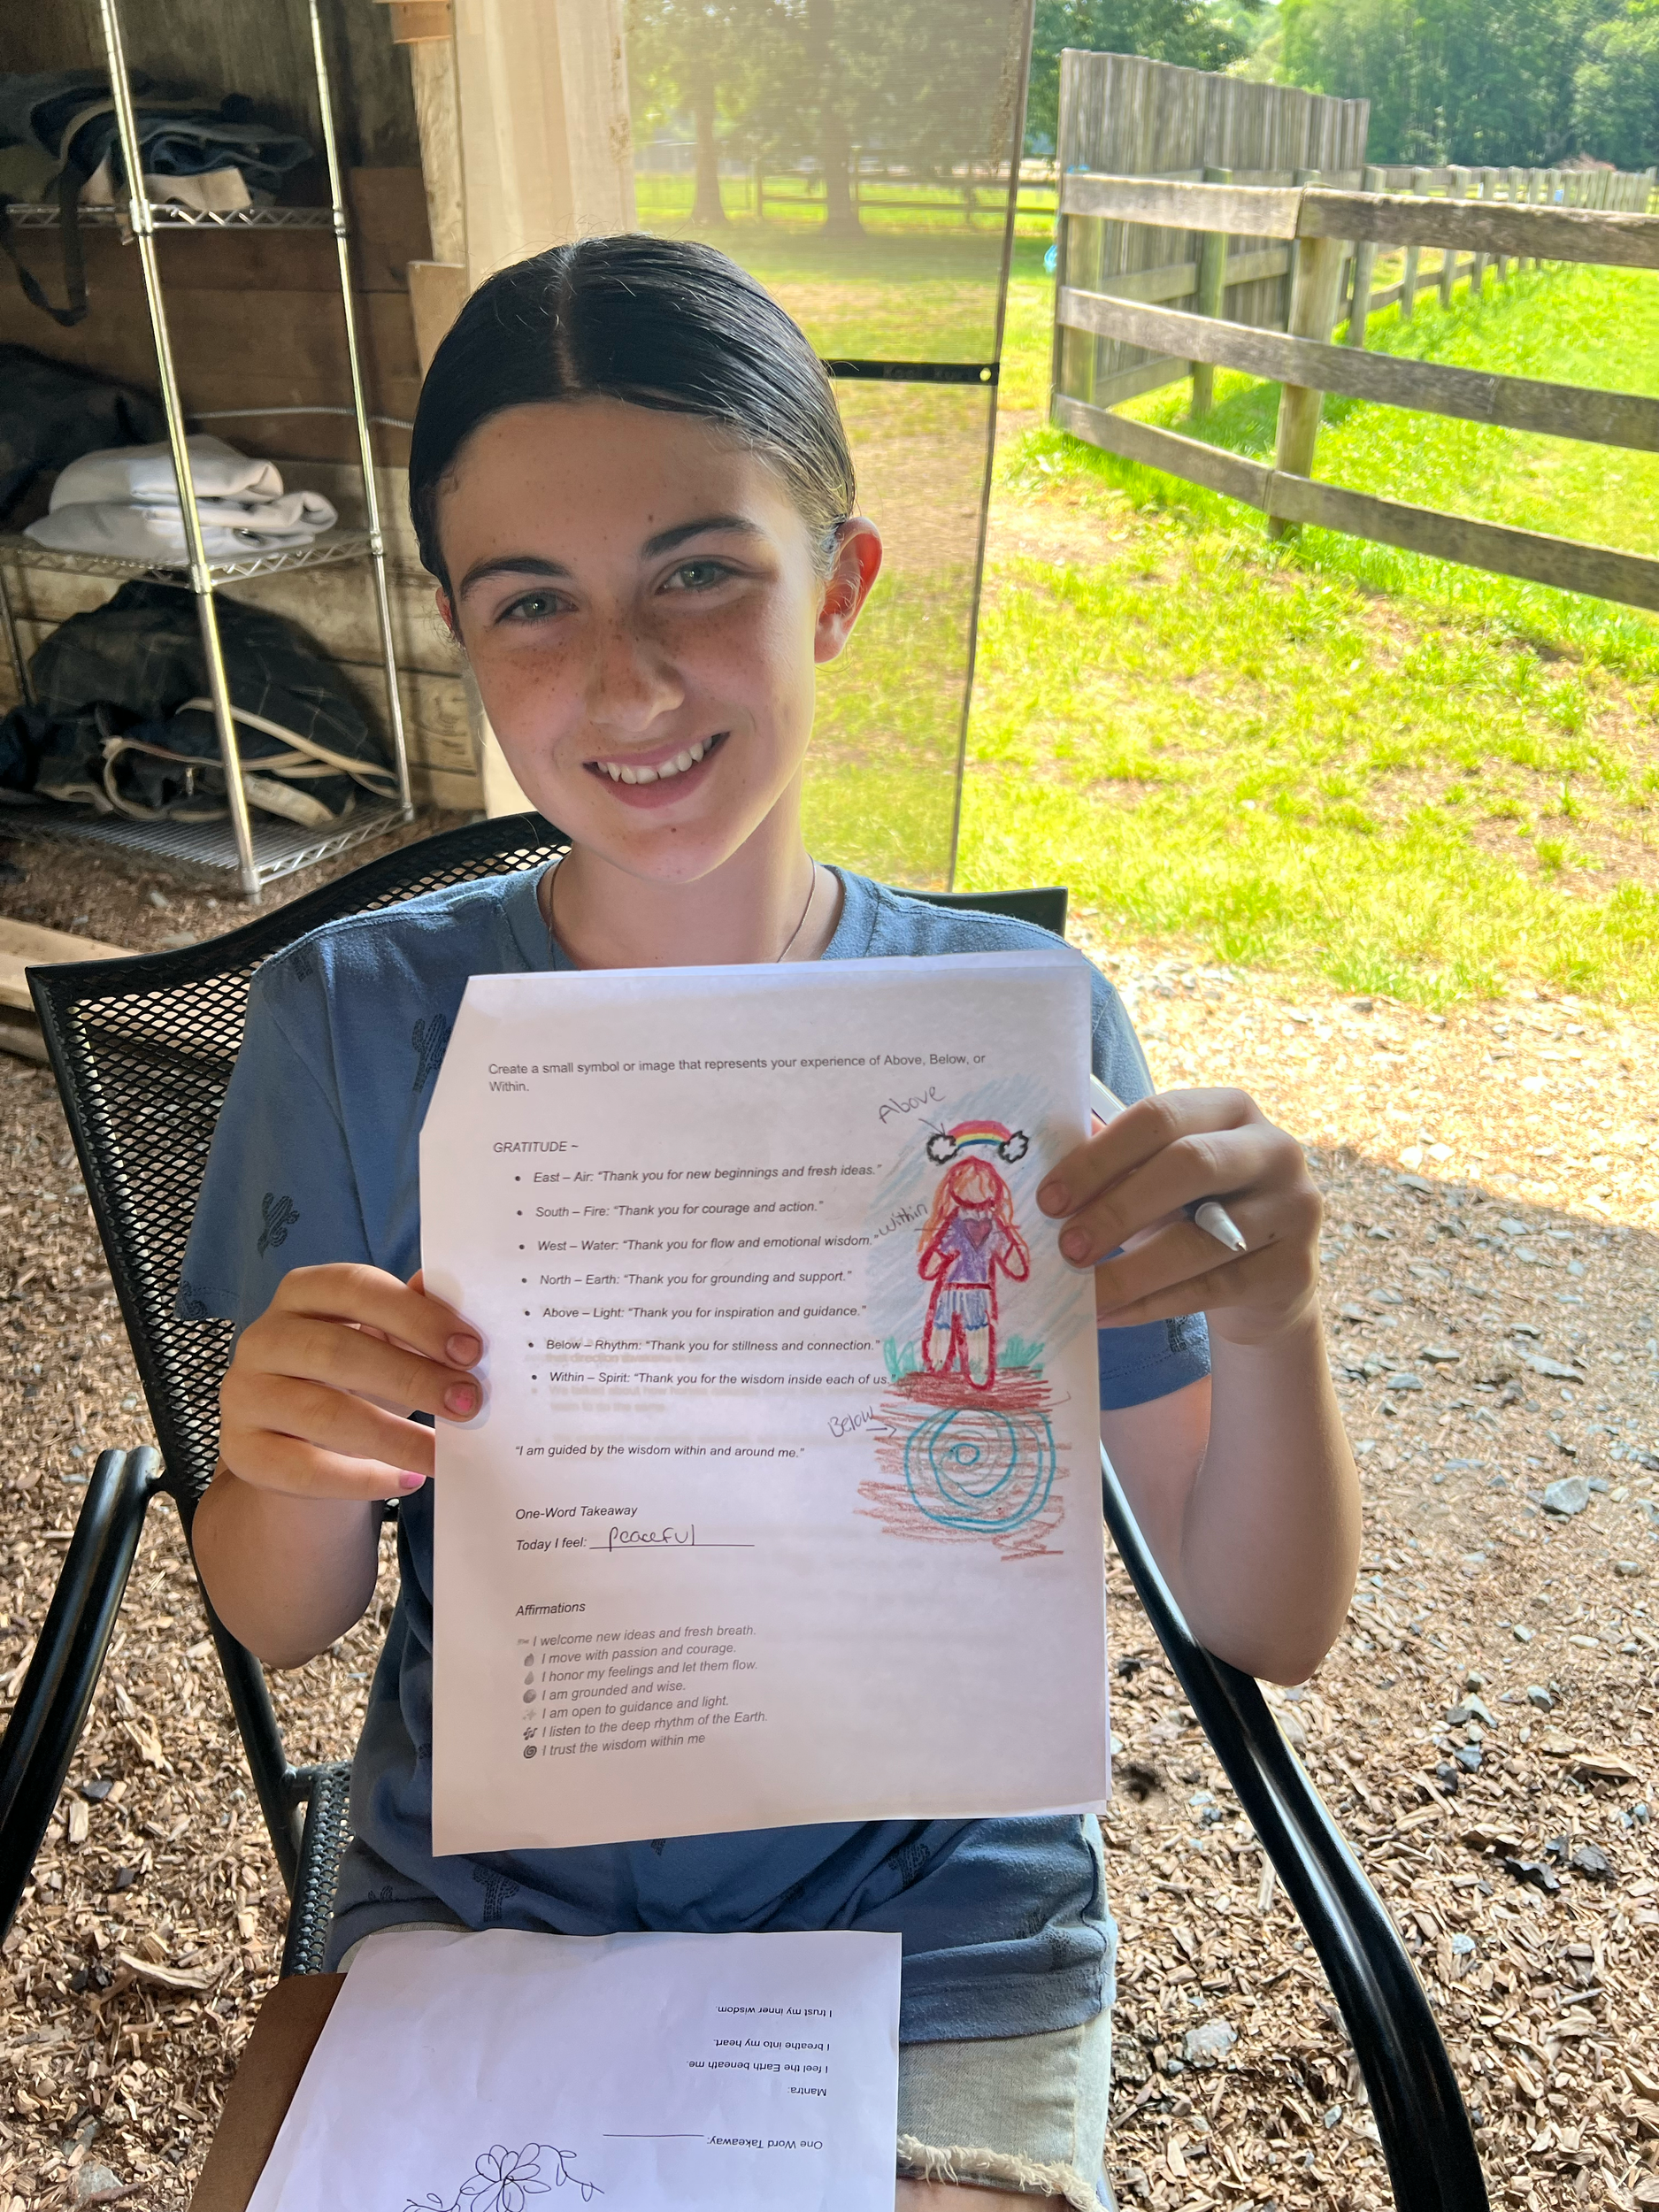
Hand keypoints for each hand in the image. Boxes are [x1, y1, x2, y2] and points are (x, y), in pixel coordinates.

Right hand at [219, 1263, 483, 1500]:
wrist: (299, 1443)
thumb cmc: (353, 1377)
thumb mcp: (382, 1342)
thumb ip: (413, 1318)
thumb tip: (451, 1294)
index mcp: (302, 1292)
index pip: (356, 1287)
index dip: (415, 1316)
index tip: (470, 1350)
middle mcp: (263, 1337)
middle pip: (338, 1352)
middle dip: (412, 1377)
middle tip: (468, 1403)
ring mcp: (245, 1396)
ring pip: (323, 1414)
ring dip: (394, 1436)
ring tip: (443, 1453)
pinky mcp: (242, 1452)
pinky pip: (305, 1469)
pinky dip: (362, 1479)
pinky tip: (408, 1480)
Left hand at [1036, 1088, 1321, 1345]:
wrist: (1261, 1282)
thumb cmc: (1193, 1212)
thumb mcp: (1156, 1179)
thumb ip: (1114, 1163)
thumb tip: (1038, 1159)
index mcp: (1230, 1109)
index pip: (1160, 1117)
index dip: (1100, 1157)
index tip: (1049, 1199)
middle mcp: (1274, 1149)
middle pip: (1190, 1166)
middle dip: (1117, 1208)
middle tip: (1066, 1247)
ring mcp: (1294, 1209)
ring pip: (1204, 1240)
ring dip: (1132, 1270)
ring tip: (1084, 1292)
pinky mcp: (1295, 1269)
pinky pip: (1215, 1288)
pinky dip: (1154, 1303)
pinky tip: (1110, 1315)